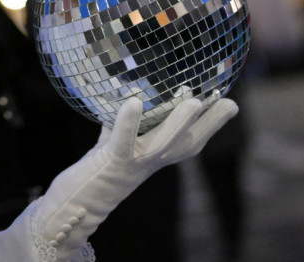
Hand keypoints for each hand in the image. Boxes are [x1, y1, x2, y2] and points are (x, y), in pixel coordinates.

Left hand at [0, 94, 238, 261]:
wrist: (72, 209)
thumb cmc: (95, 172)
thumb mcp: (113, 145)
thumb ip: (122, 125)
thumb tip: (131, 95)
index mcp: (153, 158)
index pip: (188, 141)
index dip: (210, 125)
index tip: (229, 103)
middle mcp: (149, 163)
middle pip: (186, 145)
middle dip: (210, 125)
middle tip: (231, 103)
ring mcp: (132, 165)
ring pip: (161, 145)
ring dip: (178, 124)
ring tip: (195, 101)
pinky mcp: (110, 162)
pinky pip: (121, 142)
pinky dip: (128, 123)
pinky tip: (135, 102)